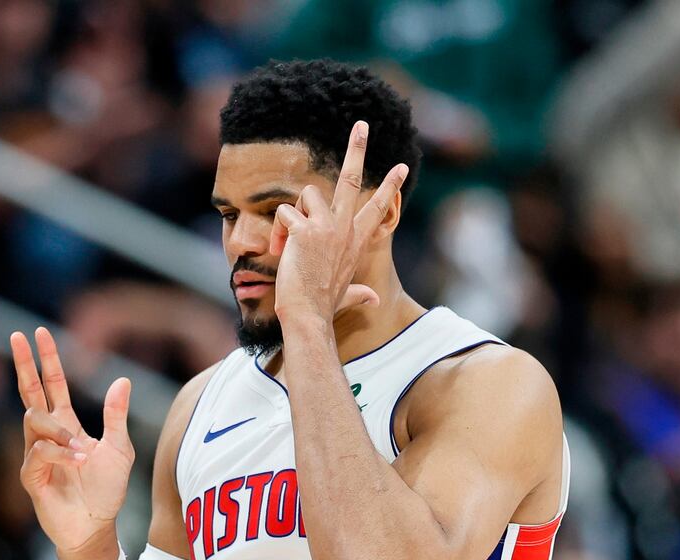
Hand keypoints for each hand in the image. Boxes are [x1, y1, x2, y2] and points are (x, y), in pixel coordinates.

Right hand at [11, 327, 133, 559]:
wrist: (97, 528)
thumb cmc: (106, 491)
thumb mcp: (120, 449)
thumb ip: (116, 416)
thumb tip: (122, 380)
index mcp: (66, 425)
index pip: (51, 385)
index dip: (46, 360)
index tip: (39, 334)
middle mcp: (47, 436)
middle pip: (29, 392)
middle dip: (25, 363)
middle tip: (18, 335)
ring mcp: (36, 455)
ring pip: (34, 420)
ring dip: (60, 429)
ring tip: (83, 449)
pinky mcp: (32, 476)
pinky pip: (39, 452)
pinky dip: (61, 452)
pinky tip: (79, 460)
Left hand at [269, 121, 410, 322]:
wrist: (309, 314)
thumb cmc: (323, 305)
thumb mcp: (347, 294)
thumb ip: (359, 293)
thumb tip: (374, 300)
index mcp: (356, 240)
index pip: (377, 207)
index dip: (389, 186)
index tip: (402, 167)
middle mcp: (345, 228)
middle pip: (352, 179)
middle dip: (357, 148)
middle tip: (361, 125)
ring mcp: (327, 226)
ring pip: (307, 195)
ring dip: (294, 213)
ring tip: (288, 243)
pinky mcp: (305, 229)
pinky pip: (285, 213)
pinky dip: (278, 230)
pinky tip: (280, 251)